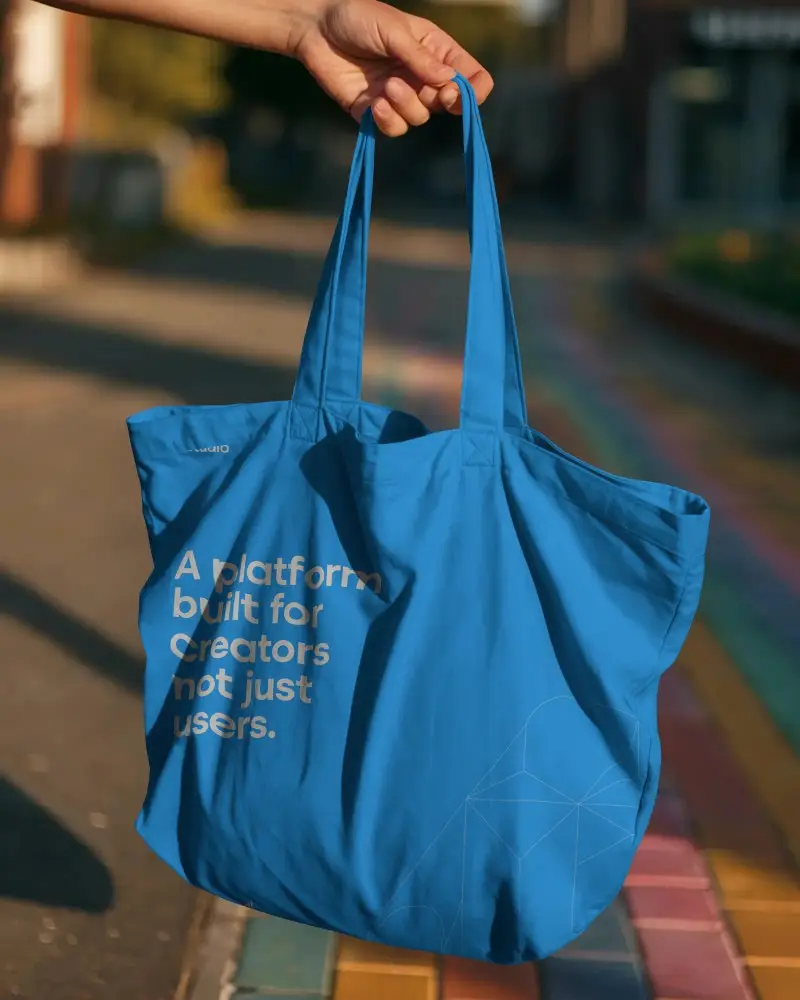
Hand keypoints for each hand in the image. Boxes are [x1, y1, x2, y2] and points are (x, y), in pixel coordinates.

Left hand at [293, 0, 492, 135]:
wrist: (315, 28)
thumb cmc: (357, 17)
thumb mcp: (393, 30)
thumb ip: (420, 57)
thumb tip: (448, 80)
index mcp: (435, 51)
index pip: (471, 78)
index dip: (472, 91)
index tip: (457, 92)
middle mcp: (421, 77)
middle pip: (448, 104)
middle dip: (439, 100)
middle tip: (430, 89)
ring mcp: (400, 96)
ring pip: (419, 118)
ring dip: (407, 106)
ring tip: (387, 86)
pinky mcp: (375, 112)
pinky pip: (393, 128)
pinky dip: (388, 120)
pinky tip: (375, 103)